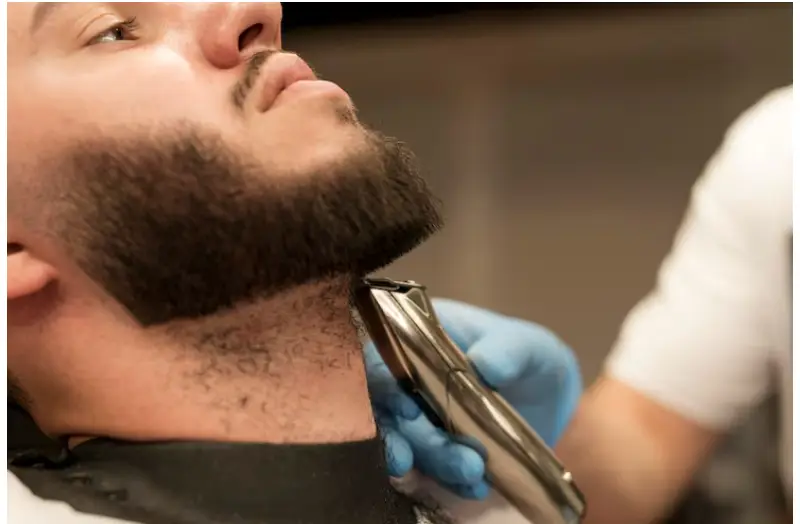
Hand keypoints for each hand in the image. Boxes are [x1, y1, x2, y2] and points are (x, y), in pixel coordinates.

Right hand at [365, 298, 581, 499]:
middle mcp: (408, 379)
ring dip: (435, 462)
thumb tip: (483, 365)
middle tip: (462, 457)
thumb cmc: (529, 357)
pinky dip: (450, 482)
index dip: (385, 387)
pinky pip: (429, 471)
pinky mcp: (433, 451)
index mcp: (419, 340)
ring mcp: (419, 418)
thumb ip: (507, 350)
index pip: (382, 360)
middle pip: (388, 411)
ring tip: (475, 474)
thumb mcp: (526, 345)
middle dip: (419, 439)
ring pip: (407, 444)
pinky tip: (476, 486)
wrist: (550, 398)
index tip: (409, 411)